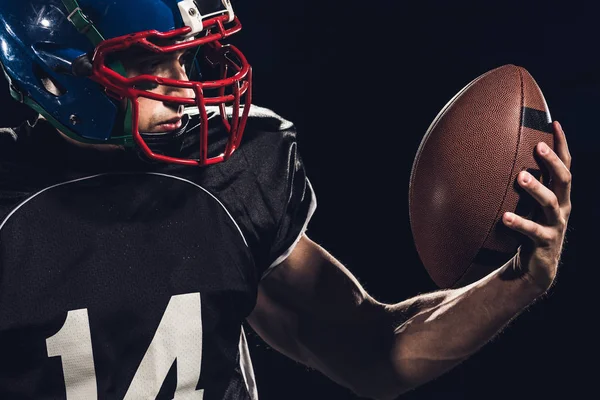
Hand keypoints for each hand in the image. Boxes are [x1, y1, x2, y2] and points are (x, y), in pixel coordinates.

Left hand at [502, 121, 571, 291]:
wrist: (535, 268)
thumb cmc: (527, 230)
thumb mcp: (525, 206)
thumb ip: (517, 187)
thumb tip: (489, 160)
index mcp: (558, 195)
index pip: (564, 165)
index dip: (561, 145)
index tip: (553, 123)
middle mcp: (562, 207)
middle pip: (564, 179)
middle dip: (553, 161)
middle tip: (538, 146)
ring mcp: (555, 225)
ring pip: (551, 203)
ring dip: (537, 188)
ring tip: (521, 177)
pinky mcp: (545, 243)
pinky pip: (533, 231)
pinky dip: (520, 223)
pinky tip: (504, 217)